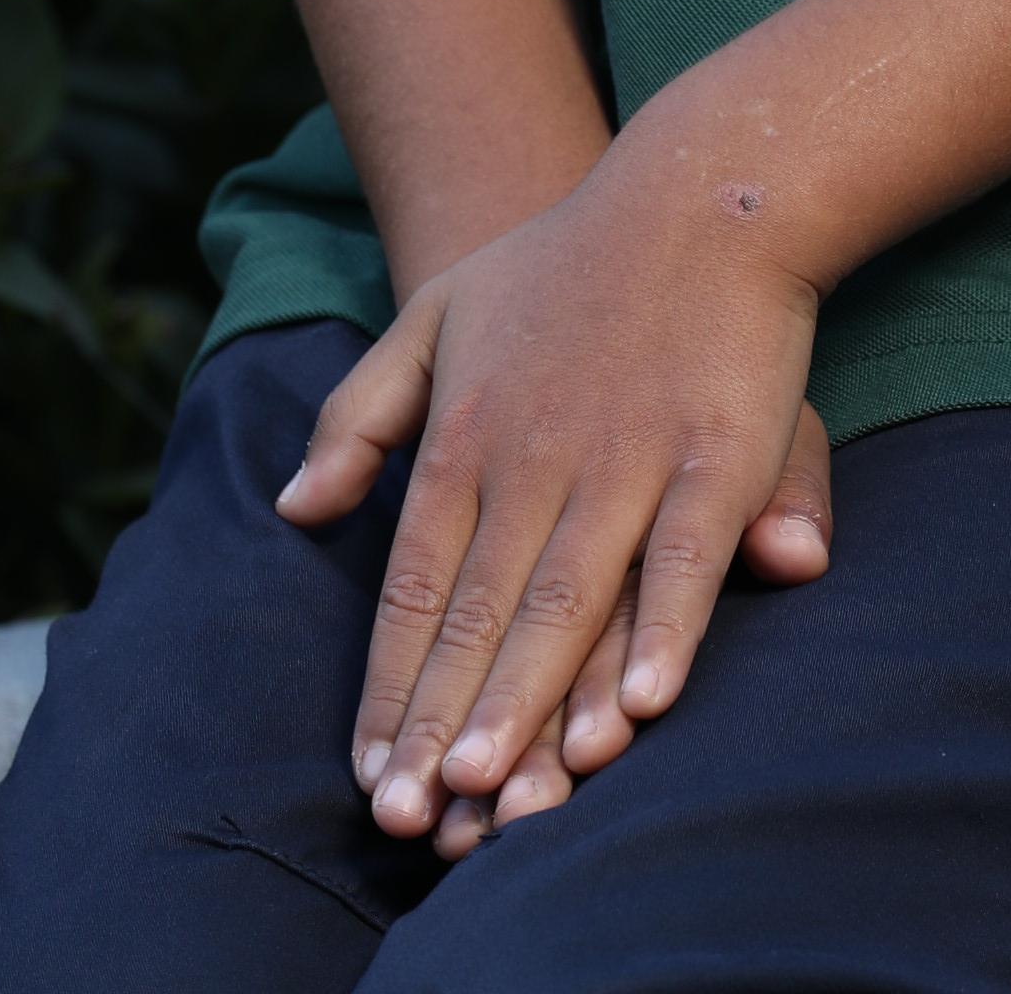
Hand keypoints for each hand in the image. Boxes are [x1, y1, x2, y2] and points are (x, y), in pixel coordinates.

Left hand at [276, 136, 826, 841]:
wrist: (698, 188)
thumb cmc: (563, 260)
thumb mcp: (435, 313)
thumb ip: (362, 414)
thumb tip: (294, 508)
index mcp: (466, 434)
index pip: (414, 585)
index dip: (390, 685)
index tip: (367, 777)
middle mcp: (535, 456)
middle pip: (479, 612)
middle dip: (440, 723)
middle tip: (410, 822)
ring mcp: (627, 456)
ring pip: (567, 600)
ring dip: (526, 699)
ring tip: (490, 790)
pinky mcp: (716, 453)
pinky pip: (685, 558)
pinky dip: (665, 631)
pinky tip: (644, 707)